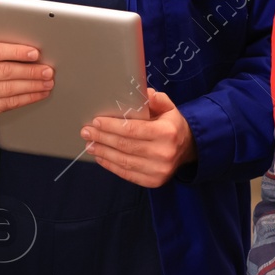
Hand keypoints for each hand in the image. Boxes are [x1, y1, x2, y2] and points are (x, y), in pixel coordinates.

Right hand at [0, 19, 54, 127]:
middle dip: (30, 71)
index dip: (17, 52)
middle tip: (48, 70)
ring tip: (47, 82)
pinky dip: (27, 98)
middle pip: (4, 71)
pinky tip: (39, 93)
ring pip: (9, 89)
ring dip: (32, 85)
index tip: (35, 53)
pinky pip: (9, 103)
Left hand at [80, 88, 196, 187]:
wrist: (188, 149)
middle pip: (125, 145)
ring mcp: (158, 170)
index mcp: (167, 133)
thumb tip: (144, 93)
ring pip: (123, 161)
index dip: (111, 126)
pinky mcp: (153, 182)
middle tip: (86, 132)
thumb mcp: (169, 108)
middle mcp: (163, 153)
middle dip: (102, 138)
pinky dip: (110, 165)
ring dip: (103, 152)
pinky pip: (127, 174)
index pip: (132, 129)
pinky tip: (101, 157)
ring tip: (90, 145)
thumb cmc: (172, 126)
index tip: (96, 121)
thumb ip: (156, 99)